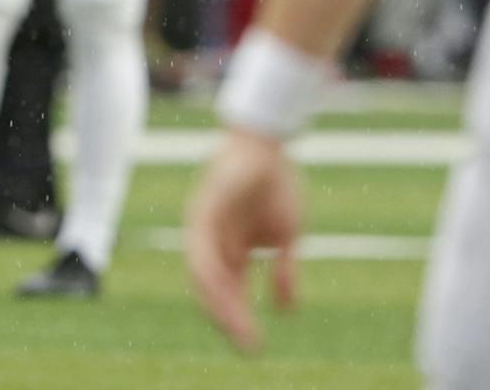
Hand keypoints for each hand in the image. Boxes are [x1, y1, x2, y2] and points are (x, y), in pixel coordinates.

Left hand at [184, 127, 304, 352]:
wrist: (269, 143)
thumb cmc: (276, 184)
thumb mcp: (286, 235)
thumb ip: (284, 271)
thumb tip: (287, 310)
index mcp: (228, 244)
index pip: (227, 287)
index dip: (238, 314)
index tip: (254, 341)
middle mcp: (210, 238)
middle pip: (213, 287)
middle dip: (229, 318)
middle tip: (249, 346)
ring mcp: (203, 225)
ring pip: (203, 276)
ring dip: (221, 305)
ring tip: (240, 329)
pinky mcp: (202, 212)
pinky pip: (202, 252)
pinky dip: (213, 277)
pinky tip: (226, 296)